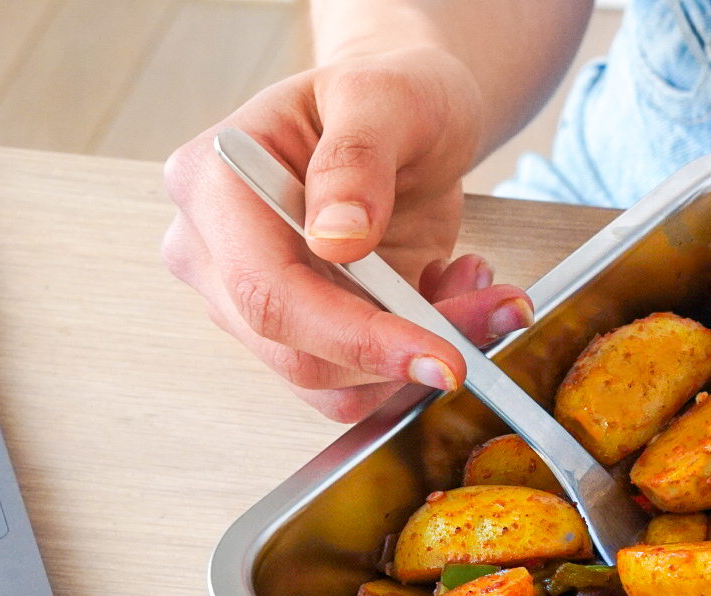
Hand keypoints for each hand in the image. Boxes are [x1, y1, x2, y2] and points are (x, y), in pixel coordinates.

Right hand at [162, 46, 531, 421]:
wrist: (406, 117)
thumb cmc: (390, 96)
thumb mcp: (385, 97)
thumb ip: (358, 158)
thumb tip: (336, 237)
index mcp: (215, 187)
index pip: (269, 294)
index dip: (356, 338)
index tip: (441, 354)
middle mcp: (215, 255)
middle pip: (300, 354)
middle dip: (407, 352)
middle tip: (496, 309)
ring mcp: (253, 302)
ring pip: (335, 384)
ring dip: (420, 355)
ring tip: (471, 283)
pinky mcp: (305, 332)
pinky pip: (361, 381)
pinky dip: (417, 356)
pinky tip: (447, 294)